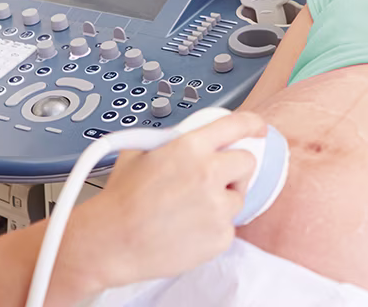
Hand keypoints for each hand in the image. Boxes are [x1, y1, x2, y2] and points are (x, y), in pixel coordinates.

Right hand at [62, 111, 268, 290]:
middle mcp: (208, 174)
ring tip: (187, 211)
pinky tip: (186, 230)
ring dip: (221, 202)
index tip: (257, 129)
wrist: (109, 243)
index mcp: (190, 147)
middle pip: (247, 163)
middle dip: (234, 170)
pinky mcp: (220, 237)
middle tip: (213, 181)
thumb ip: (172, 141)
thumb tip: (190, 137)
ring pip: (237, 198)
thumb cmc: (120, 200)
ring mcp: (217, 207)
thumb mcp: (139, 152)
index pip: (236, 125)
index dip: (251, 125)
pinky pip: (228, 228)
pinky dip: (212, 229)